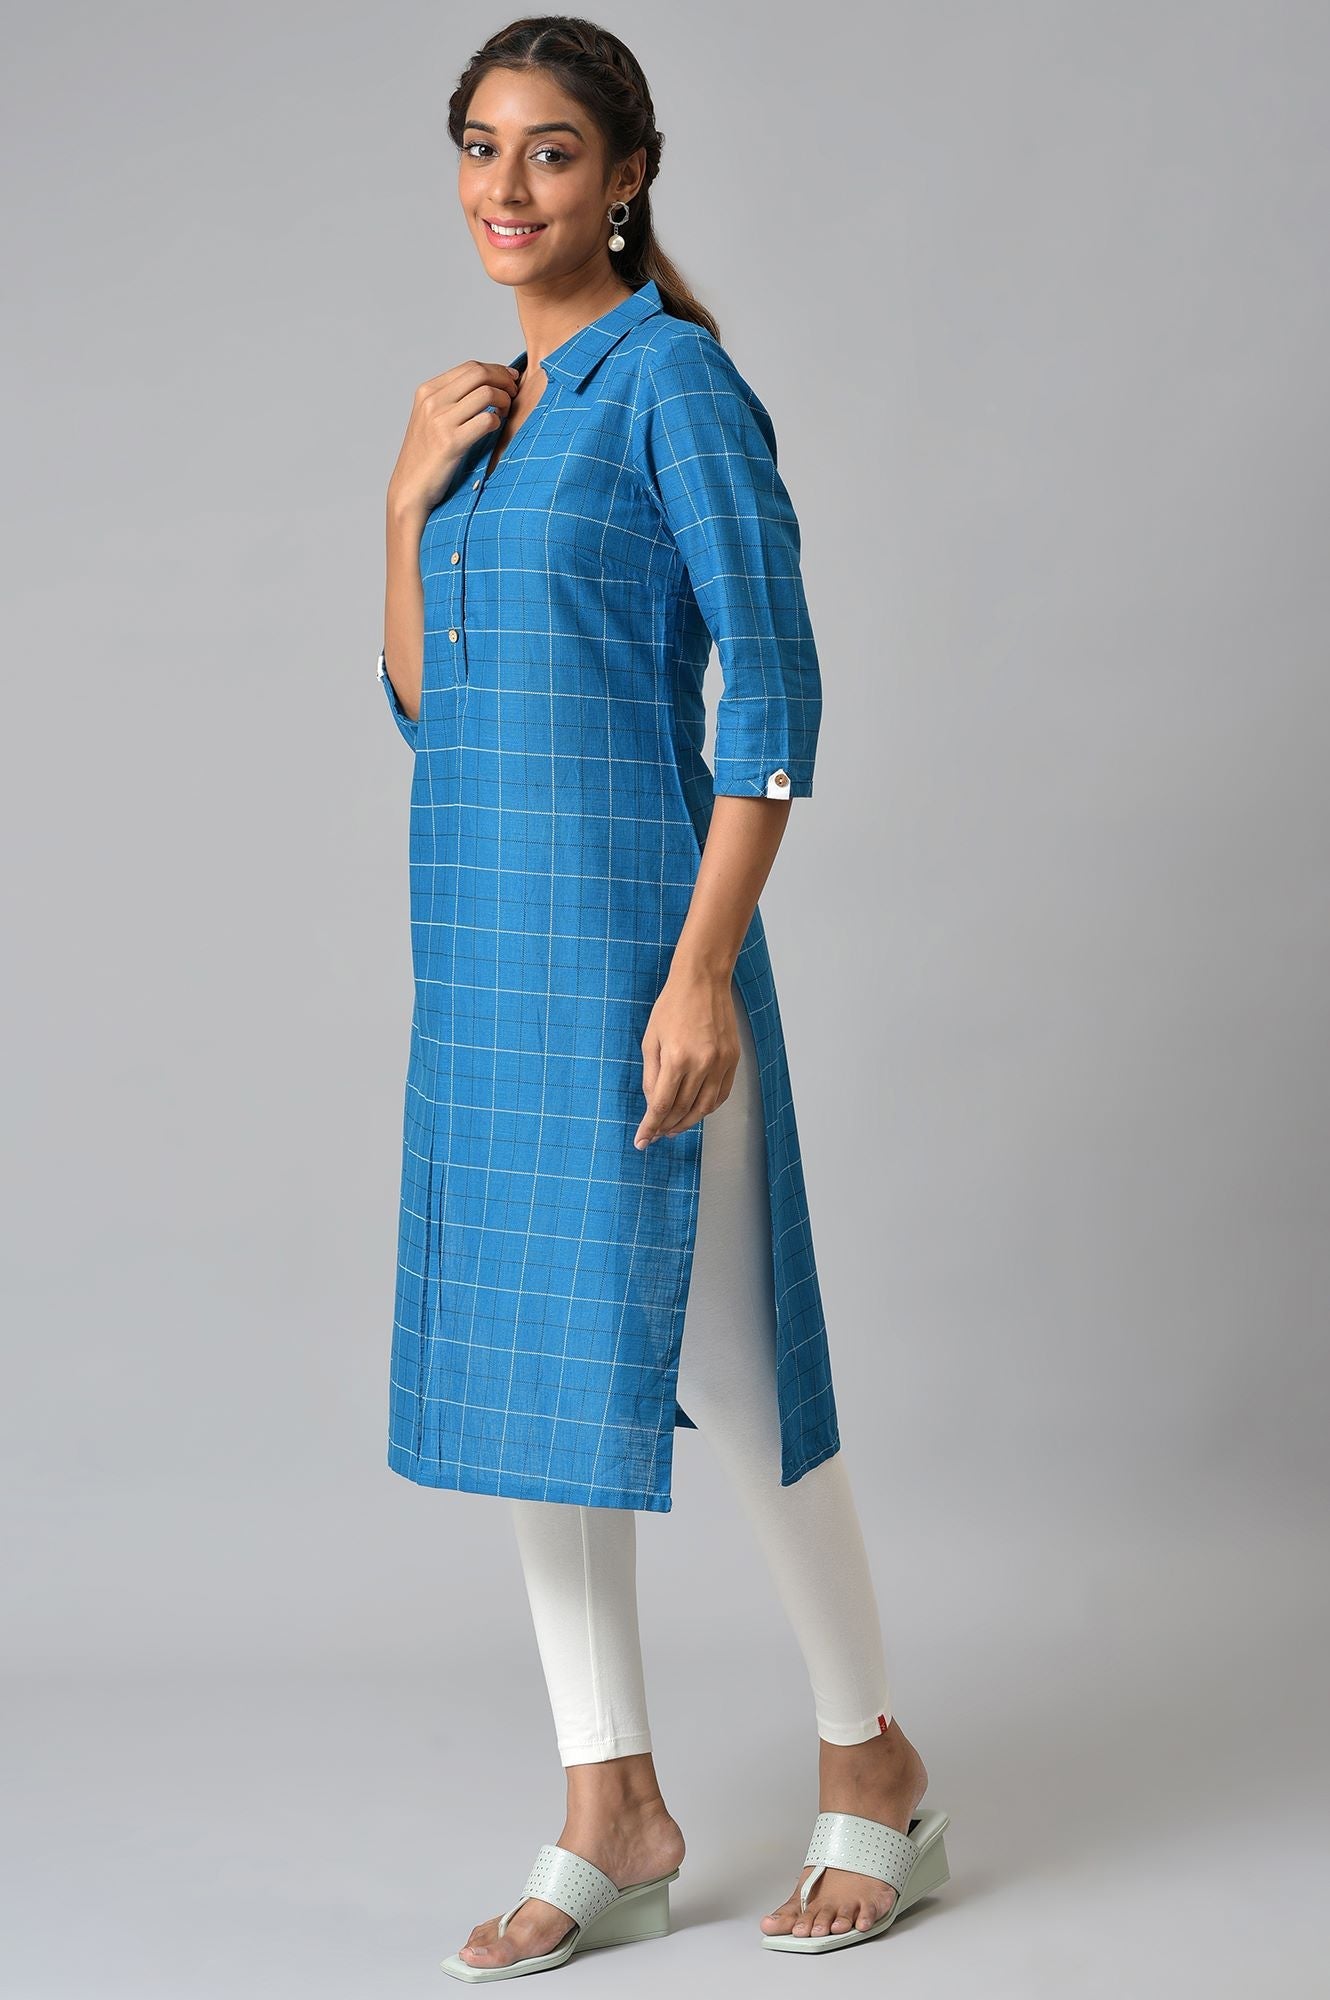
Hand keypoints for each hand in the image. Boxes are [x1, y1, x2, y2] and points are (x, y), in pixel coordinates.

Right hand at [386, 358, 520, 520]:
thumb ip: (452, 401)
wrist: (410, 488)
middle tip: (514, 393)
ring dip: (505, 400)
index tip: (511, 379)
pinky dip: (498, 422)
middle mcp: (432, 402)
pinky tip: (497, 428)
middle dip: (505, 380)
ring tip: (506, 413)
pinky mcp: (450, 442)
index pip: (470, 367)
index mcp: (427, 392)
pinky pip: (486, 420)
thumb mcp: (431, 419)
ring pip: (486, 393)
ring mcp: (440, 421)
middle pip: (479, 374)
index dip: (497, 370)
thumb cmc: (426, 457)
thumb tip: (487, 384)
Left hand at [634, 970, 739, 1148]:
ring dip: (687, 1122)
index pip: (661, 1106)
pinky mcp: (733, 1059)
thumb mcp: (650, 1040)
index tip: (641, 1141)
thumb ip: (651, 1076)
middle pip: (682, 1110)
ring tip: (673, 1128)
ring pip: (704, 1108)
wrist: (703, 981)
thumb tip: (653, 1106)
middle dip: (666, 1127)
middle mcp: (702, 1064)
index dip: (650, 1127)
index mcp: (676, 1058)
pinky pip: (721, 1095)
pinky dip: (707, 1108)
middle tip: (655, 1135)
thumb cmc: (672, 1007)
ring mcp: (721, 1063)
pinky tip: (695, 1111)